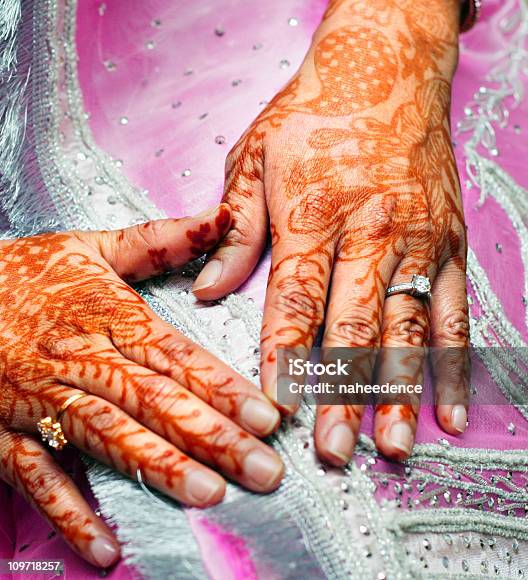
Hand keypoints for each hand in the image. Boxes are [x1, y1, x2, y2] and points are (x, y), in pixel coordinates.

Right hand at [0, 204, 283, 567]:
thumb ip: (164, 239)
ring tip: (208, 496)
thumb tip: (224, 216)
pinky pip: (36, 475)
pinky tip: (106, 547)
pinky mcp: (2, 432)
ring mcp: (38, 398)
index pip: (174, 353)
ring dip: (158, 468)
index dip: (221, 385)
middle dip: (210, 436)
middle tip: (261, 469)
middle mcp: (78, 358)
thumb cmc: (28, 273)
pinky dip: (69, 513)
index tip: (266, 416)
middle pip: (152, 399)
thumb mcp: (94, 247)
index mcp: (107, 313)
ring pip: (105, 435)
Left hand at [194, 0, 469, 463]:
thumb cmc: (312, 114)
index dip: (284, 358)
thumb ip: (234, 229)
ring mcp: (418, 241)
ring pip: (408, 330)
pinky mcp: (449, 245)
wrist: (385, 70)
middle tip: (333, 451)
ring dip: (398, 393)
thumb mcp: (254, 157)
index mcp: (313, 214)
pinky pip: (454, 314)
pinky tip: (449, 411)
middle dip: (342, 394)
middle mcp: (371, 232)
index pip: (295, 300)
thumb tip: (207, 290)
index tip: (276, 409)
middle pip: (353, 326)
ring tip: (390, 447)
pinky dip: (452, 366)